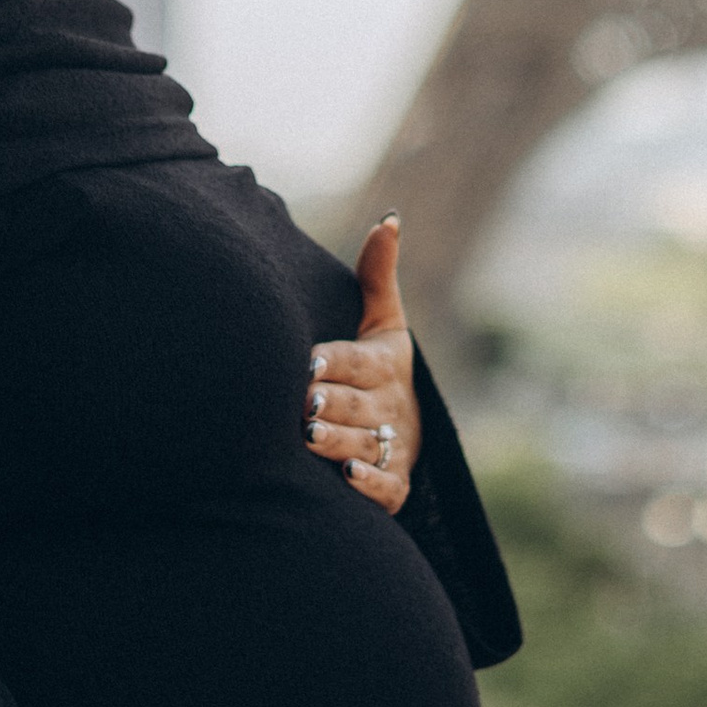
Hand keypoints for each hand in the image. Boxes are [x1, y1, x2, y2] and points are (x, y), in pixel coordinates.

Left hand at [305, 215, 421, 513]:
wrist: (405, 429)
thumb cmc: (377, 367)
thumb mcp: (383, 322)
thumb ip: (378, 274)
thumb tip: (389, 217)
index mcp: (386, 365)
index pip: (359, 362)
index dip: (335, 362)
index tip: (308, 361)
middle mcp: (391, 408)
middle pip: (358, 406)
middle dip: (331, 404)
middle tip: (302, 403)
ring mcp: (394, 450)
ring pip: (365, 446)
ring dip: (338, 444)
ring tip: (310, 438)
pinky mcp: (394, 487)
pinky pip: (386, 489)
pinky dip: (369, 484)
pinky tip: (347, 475)